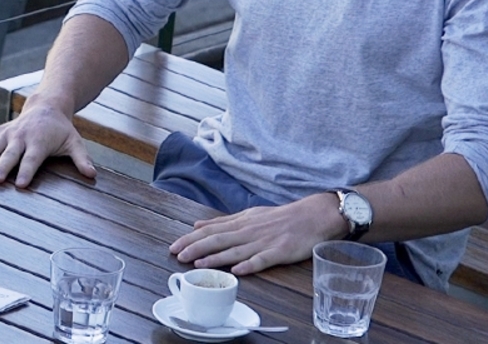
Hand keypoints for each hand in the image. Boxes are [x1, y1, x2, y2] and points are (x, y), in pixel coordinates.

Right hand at [0, 98, 95, 187]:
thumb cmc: (61, 130)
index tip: (19, 185)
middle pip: (10, 155)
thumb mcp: (75, 142)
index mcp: (39, 141)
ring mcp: (7, 133)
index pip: (32, 159)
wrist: (46, 106)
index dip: (26, 171)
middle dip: (2, 168)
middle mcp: (20, 137)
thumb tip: (92, 175)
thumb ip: (82, 159)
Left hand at [169, 193, 340, 274]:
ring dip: (216, 258)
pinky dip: (249, 265)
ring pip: (236, 250)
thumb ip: (223, 221)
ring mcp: (264, 241)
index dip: (191, 239)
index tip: (174, 246)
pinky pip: (263, 259)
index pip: (211, 230)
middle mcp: (249, 231)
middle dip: (196, 247)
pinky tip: (238, 271)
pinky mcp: (280, 251)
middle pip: (218, 239)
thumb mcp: (249, 215)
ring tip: (198, 264)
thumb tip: (197, 224)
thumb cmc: (280, 218)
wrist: (313, 215)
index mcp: (241, 222)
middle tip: (177, 255)